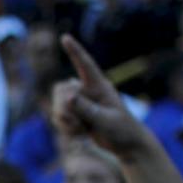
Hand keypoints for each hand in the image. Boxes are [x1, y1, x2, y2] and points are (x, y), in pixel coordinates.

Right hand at [53, 36, 159, 162]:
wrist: (125, 145)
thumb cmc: (121, 130)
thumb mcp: (105, 120)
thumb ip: (85, 108)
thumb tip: (67, 96)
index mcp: (99, 86)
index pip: (85, 65)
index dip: (75, 51)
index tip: (65, 37)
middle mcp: (87, 91)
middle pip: (61, 90)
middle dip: (63, 109)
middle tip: (78, 123)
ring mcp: (80, 102)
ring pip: (57, 105)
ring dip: (65, 121)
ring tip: (82, 130)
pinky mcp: (75, 114)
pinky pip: (57, 118)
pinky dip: (65, 128)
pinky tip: (80, 133)